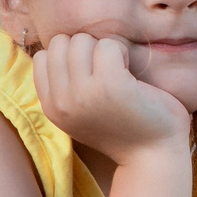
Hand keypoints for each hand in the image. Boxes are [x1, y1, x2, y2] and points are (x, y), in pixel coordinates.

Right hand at [32, 33, 189, 163]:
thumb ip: (65, 85)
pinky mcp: (110, 85)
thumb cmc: (123, 127)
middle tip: (106, 72)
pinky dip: (123, 52)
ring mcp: (83, 94)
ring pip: (82, 40)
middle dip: (86, 48)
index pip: (43, 57)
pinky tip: (131, 75)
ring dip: (104, 49)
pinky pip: (108, 45)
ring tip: (119, 73)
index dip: (69, 56)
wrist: (153, 156)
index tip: (89, 74)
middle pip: (61, 42)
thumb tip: (61, 45)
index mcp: (51, 107)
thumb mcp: (80, 111)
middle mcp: (62, 102)